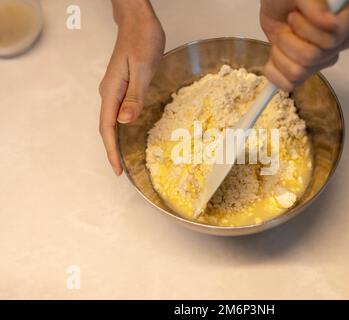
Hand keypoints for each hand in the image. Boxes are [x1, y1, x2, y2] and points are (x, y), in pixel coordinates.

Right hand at [99, 0, 164, 175]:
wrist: (138, 22)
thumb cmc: (142, 41)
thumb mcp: (143, 69)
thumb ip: (134, 96)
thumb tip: (124, 121)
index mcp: (112, 91)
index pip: (107, 128)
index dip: (111, 150)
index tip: (117, 170)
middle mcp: (109, 93)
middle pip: (106, 128)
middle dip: (112, 150)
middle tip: (120, 170)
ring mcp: (114, 90)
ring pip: (111, 121)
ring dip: (116, 141)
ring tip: (123, 159)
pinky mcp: (121, 86)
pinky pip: (118, 112)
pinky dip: (121, 127)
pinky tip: (128, 133)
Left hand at [260, 0, 348, 90]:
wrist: (276, 4)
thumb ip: (315, 4)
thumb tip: (329, 22)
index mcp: (348, 21)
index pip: (331, 38)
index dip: (306, 29)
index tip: (294, 14)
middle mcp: (340, 44)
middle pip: (312, 57)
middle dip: (288, 39)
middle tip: (287, 22)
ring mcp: (323, 62)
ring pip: (299, 72)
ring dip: (280, 52)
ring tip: (281, 35)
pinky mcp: (304, 73)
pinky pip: (289, 84)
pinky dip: (274, 71)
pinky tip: (274, 53)